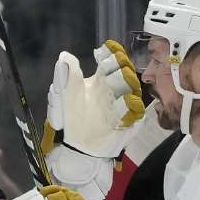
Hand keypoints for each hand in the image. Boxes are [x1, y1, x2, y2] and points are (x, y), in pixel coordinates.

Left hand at [44, 40, 144, 199]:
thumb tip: (65, 54)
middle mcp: (113, 92)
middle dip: (123, 70)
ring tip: (126, 83)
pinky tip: (129, 105)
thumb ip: (65, 75)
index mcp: (98, 82)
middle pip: (124, 75)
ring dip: (131, 86)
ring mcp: (123, 108)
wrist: (76, 148)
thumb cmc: (68, 120)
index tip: (109, 51)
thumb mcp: (62, 95)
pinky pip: (137, 114)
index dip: (112, 55)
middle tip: (120, 71)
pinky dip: (134, 110)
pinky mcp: (129, 124)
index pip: (110, 63)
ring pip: (133, 91)